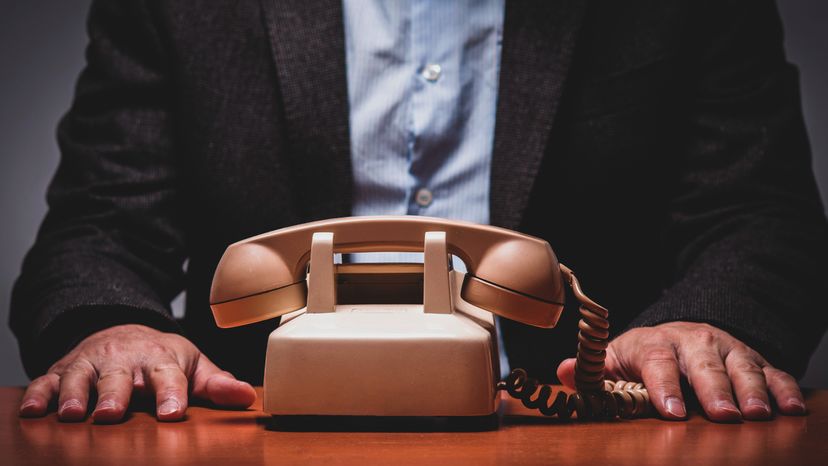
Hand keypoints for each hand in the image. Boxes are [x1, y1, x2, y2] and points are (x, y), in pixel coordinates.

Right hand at [18, 324, 256, 422]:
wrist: (123, 331)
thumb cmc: (162, 358)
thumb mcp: (193, 366)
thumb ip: (217, 385)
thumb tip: (248, 399)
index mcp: (160, 361)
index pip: (169, 377)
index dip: (171, 395)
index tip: (172, 414)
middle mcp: (124, 361)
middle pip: (120, 378)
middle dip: (116, 395)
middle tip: (112, 414)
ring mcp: (91, 364)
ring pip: (80, 377)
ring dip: (76, 394)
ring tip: (74, 415)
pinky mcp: (63, 370)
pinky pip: (47, 381)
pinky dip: (39, 394)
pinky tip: (33, 410)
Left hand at [557, 321, 805, 421]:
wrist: (683, 332)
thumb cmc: (646, 355)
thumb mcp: (616, 359)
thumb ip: (594, 371)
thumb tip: (564, 373)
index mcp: (655, 343)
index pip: (657, 361)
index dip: (664, 385)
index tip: (670, 411)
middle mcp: (694, 343)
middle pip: (704, 365)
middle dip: (714, 389)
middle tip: (724, 415)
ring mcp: (727, 350)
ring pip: (741, 366)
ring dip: (751, 390)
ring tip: (758, 414)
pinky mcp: (753, 360)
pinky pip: (773, 371)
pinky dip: (784, 388)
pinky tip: (791, 408)